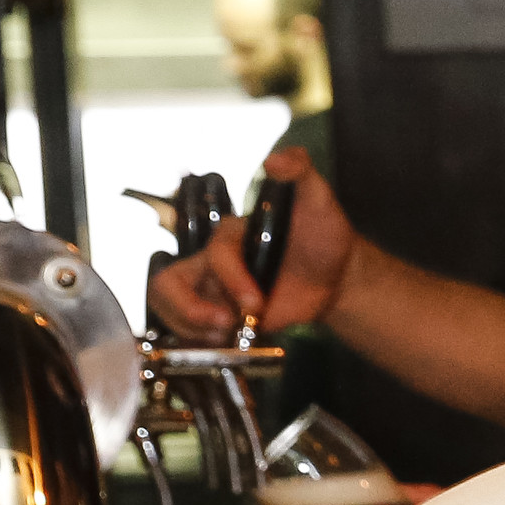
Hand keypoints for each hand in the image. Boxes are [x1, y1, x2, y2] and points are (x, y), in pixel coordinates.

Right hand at [144, 147, 359, 343]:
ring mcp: (216, 293)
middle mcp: (213, 265)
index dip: (231, 280)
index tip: (256, 302)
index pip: (213, 257)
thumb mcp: (317, 198)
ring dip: (190, 328)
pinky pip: (192, 332)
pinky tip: (228, 345)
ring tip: (224, 338)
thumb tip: (278, 160)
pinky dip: (202, 342)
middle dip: (187, 309)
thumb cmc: (322, 233)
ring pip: (170, 308)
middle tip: (221, 325)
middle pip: (167, 284)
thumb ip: (299, 173)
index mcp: (229, 237)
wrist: (337, 274)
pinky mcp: (225, 318)